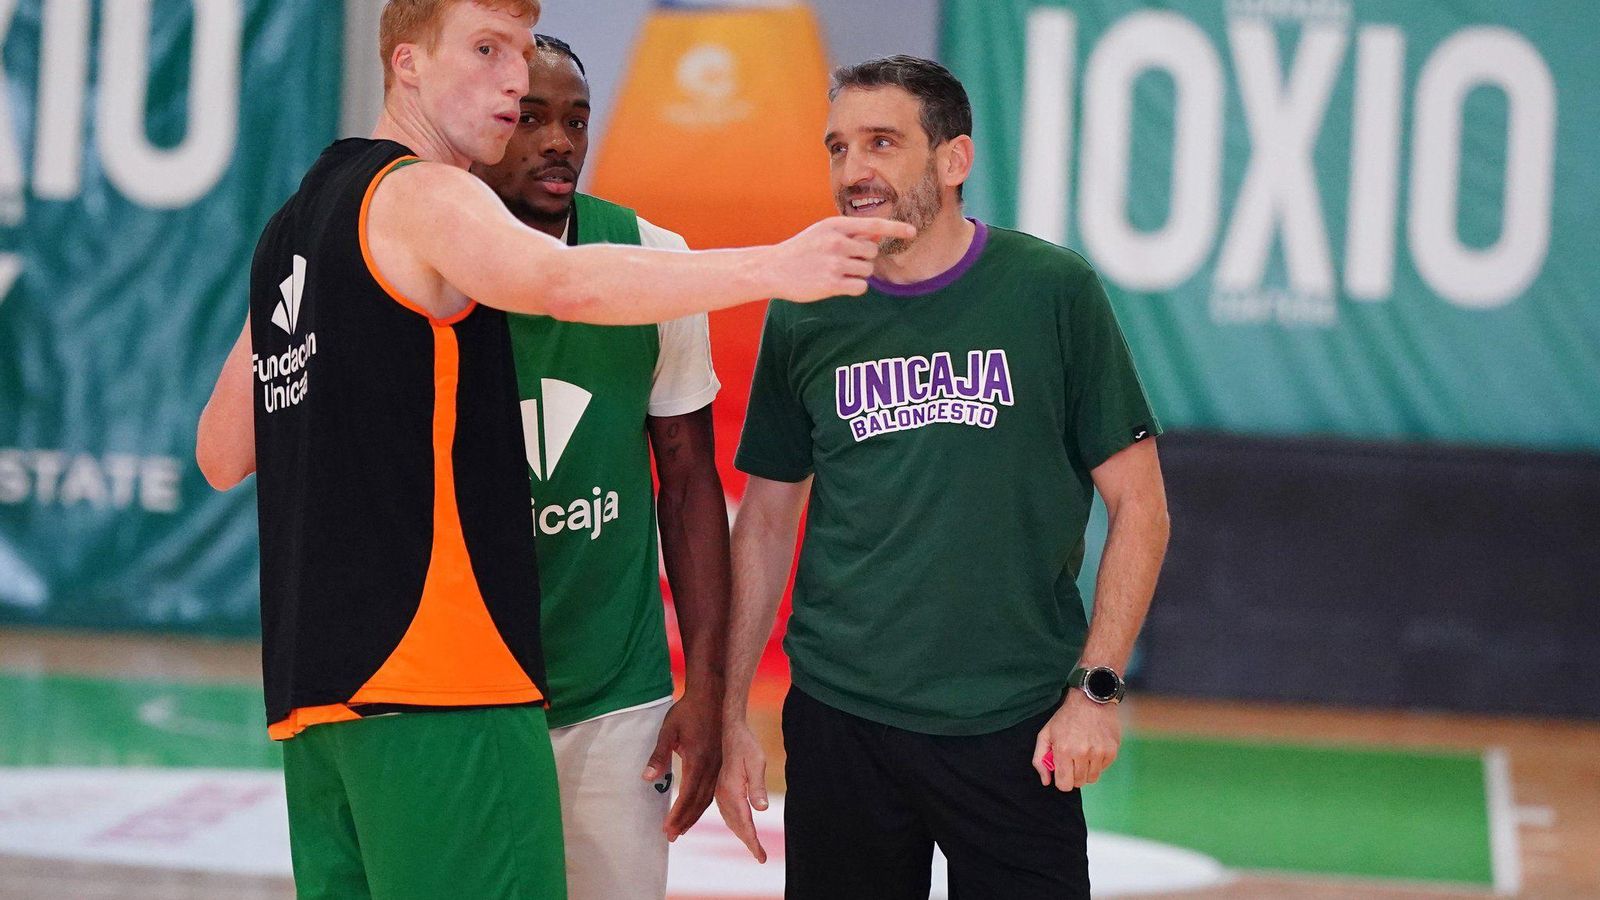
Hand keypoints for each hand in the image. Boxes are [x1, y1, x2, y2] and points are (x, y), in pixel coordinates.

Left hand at [643, 689, 722, 839]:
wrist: (712, 695)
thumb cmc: (687, 711)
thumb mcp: (668, 731)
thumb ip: (658, 756)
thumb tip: (647, 779)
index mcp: (698, 761)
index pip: (687, 796)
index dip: (677, 815)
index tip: (667, 830)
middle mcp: (712, 766)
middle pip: (699, 802)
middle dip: (685, 820)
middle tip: (672, 836)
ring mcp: (720, 764)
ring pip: (709, 797)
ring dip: (695, 815)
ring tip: (682, 828)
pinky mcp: (722, 762)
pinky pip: (714, 789)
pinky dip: (704, 803)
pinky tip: (696, 808)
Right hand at [713, 720, 769, 861]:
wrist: (727, 728)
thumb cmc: (745, 743)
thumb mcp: (756, 762)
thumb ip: (758, 786)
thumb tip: (762, 809)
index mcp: (732, 790)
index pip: (744, 823)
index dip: (752, 841)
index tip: (761, 857)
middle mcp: (722, 794)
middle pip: (736, 825)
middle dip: (748, 842)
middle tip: (760, 857)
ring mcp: (719, 791)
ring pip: (729, 820)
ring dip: (740, 834)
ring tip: (752, 846)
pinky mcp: (719, 787)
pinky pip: (725, 811)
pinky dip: (733, 823)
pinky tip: (739, 825)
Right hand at [769, 216, 916, 301]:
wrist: (772, 268)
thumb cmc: (801, 250)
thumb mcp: (823, 233)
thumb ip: (850, 233)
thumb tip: (879, 232)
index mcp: (835, 225)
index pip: (874, 225)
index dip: (896, 227)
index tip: (912, 231)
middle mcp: (836, 242)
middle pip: (873, 251)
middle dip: (864, 258)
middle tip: (844, 262)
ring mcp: (834, 263)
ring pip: (867, 270)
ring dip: (858, 274)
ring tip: (837, 272)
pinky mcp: (831, 284)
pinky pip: (861, 287)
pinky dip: (855, 287)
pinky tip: (839, 285)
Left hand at [1031, 690, 1120, 790]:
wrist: (1091, 699)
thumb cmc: (1066, 717)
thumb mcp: (1045, 734)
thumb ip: (1040, 759)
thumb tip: (1046, 781)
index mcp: (1064, 750)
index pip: (1064, 784)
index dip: (1062, 781)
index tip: (1063, 772)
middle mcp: (1082, 753)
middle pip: (1078, 783)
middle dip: (1073, 775)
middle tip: (1072, 760)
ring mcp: (1099, 752)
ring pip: (1092, 778)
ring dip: (1086, 770)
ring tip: (1083, 754)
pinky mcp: (1112, 751)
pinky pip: (1103, 769)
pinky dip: (1098, 763)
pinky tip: (1094, 748)